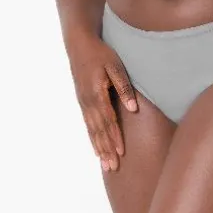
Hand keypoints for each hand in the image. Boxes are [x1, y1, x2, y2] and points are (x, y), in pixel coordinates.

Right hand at [65, 30, 137, 171]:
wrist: (79, 45)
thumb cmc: (101, 54)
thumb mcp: (115, 66)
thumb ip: (124, 87)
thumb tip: (133, 108)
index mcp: (97, 94)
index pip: (109, 120)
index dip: (115, 137)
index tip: (121, 152)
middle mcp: (88, 102)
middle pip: (99, 131)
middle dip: (107, 150)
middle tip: (113, 168)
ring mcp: (83, 104)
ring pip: (92, 131)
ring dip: (100, 149)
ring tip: (106, 165)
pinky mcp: (82, 103)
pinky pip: (88, 126)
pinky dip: (93, 140)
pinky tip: (97, 151)